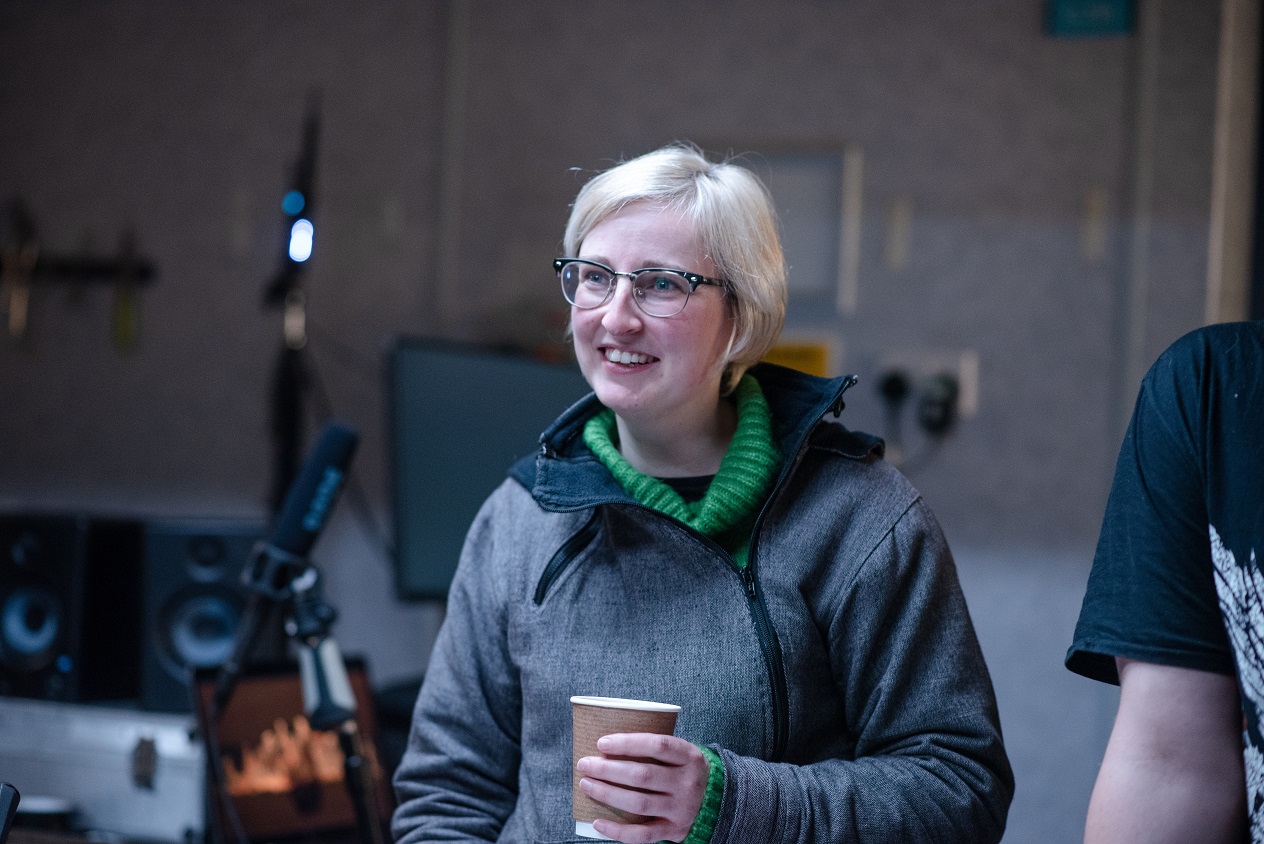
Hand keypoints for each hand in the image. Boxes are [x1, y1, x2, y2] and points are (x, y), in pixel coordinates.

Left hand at [575, 732, 709, 843]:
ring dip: (607, 793)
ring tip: (586, 784)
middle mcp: (687, 783)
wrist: (722, 804)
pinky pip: (642, 834)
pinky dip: (617, 830)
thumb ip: (658, 749)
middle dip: (608, 769)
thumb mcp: (683, 755)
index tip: (602, 743)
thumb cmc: (688, 772)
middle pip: (642, 775)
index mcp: (690, 757)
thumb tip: (609, 744)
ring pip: (638, 802)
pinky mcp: (674, 830)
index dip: (628, 743)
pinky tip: (597, 822)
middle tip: (585, 764)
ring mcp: (681, 809)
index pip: (657, 745)